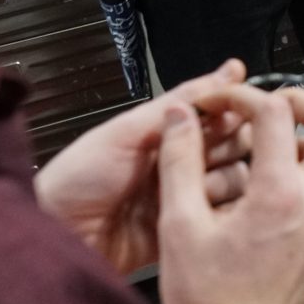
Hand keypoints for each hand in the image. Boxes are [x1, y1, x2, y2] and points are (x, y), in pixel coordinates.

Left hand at [34, 60, 263, 272]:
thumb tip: (230, 70)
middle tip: (222, 149)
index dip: (233, 110)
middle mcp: (180, 162)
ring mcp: (184, 197)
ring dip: (226, 179)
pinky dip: (225, 213)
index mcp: (166, 134)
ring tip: (204, 185)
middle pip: (232, 146)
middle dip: (235, 143)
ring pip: (233, 181)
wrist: (57, 234)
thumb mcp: (128, 131)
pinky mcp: (185, 230)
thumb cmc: (80, 176)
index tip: (245, 109)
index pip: (217, 115)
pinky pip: (220, 219)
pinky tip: (217, 209)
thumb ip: (180, 103)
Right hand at [156, 85, 303, 303]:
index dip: (246, 96)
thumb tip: (179, 116)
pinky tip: (281, 187)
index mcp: (280, 195)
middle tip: (267, 107)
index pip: (278, 114)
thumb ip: (179, 161)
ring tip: (278, 145)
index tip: (221, 101)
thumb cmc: (201, 299)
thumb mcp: (178, 224)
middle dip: (303, 104)